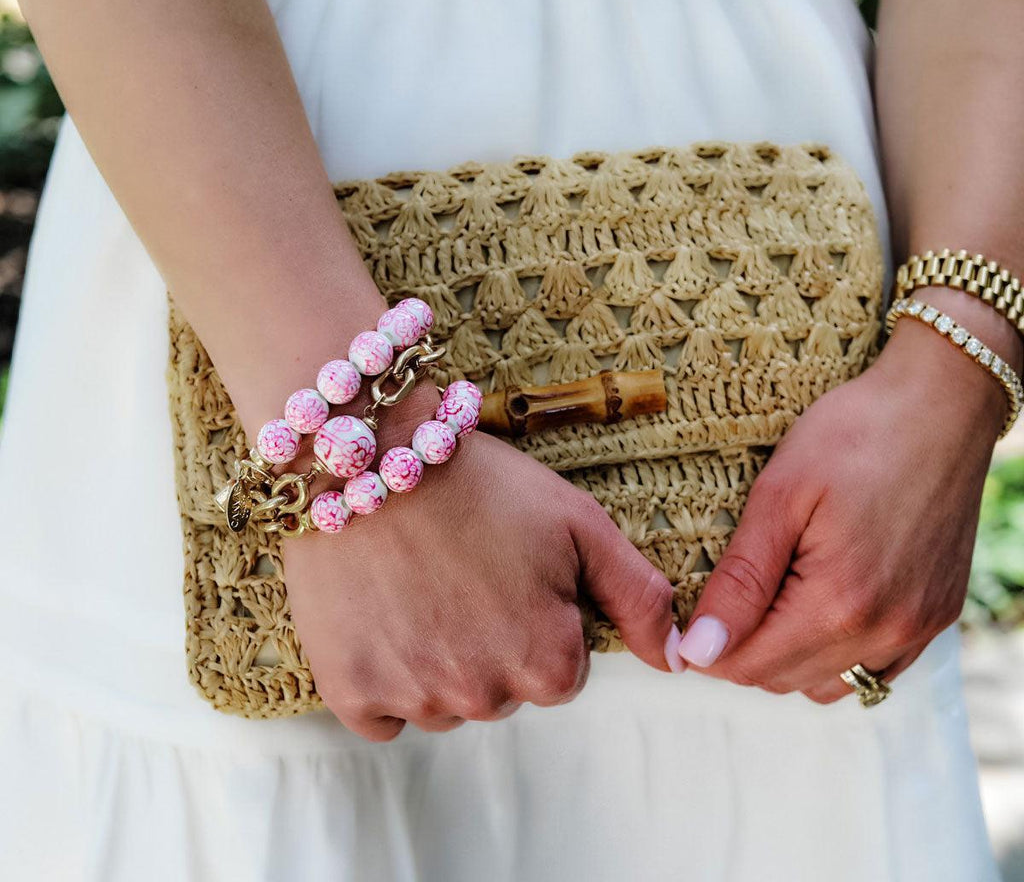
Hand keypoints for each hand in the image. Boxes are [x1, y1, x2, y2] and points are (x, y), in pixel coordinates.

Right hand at [276, 382, 677, 740]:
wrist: (368, 452)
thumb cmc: (480, 481)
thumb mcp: (578, 522)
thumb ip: (639, 596)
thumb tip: (681, 659)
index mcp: (546, 662)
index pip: (561, 671)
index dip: (539, 618)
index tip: (509, 572)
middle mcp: (482, 695)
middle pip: (501, 690)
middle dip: (491, 642)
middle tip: (464, 571)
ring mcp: (411, 697)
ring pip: (442, 702)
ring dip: (436, 660)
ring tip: (419, 584)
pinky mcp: (347, 690)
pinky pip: (379, 714)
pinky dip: (381, 676)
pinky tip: (383, 615)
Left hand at [675, 289, 1018, 701]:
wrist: (941, 404)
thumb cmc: (854, 435)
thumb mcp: (780, 495)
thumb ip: (739, 581)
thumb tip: (698, 651)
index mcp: (840, 603)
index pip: (750, 666)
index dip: (706, 649)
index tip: (684, 616)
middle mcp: (886, 631)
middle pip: (785, 680)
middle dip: (740, 650)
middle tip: (719, 595)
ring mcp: (918, 628)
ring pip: (829, 684)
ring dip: (786, 657)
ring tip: (765, 599)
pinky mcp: (938, 616)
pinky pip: (874, 668)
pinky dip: (834, 654)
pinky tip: (815, 606)